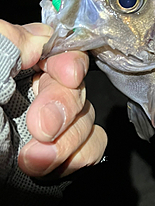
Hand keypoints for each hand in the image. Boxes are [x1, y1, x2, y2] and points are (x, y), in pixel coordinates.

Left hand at [0, 20, 106, 177]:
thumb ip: (4, 40)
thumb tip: (39, 39)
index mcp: (8, 67)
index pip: (56, 50)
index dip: (68, 61)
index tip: (64, 75)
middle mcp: (30, 94)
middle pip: (75, 84)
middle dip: (63, 106)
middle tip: (39, 129)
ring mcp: (48, 127)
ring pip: (86, 116)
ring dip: (67, 140)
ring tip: (33, 161)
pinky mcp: (60, 156)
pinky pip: (93, 144)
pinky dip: (82, 154)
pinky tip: (55, 166)